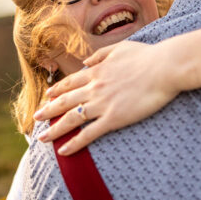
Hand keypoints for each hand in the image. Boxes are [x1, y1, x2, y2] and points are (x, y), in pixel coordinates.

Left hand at [33, 40, 180, 154]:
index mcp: (96, 71)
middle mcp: (94, 88)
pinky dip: (74, 143)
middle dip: (48, 111)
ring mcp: (102, 104)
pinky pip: (89, 134)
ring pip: (71, 119)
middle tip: (35, 118)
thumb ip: (100, 55)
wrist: (164, 67)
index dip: (57, 91)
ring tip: (42, 138)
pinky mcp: (114, 118)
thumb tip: (85, 61)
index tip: (47, 96)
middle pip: (64, 102)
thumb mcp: (120, 48)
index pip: (70, 83)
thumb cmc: (147, 56)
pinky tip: (63, 151)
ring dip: (54, 130)